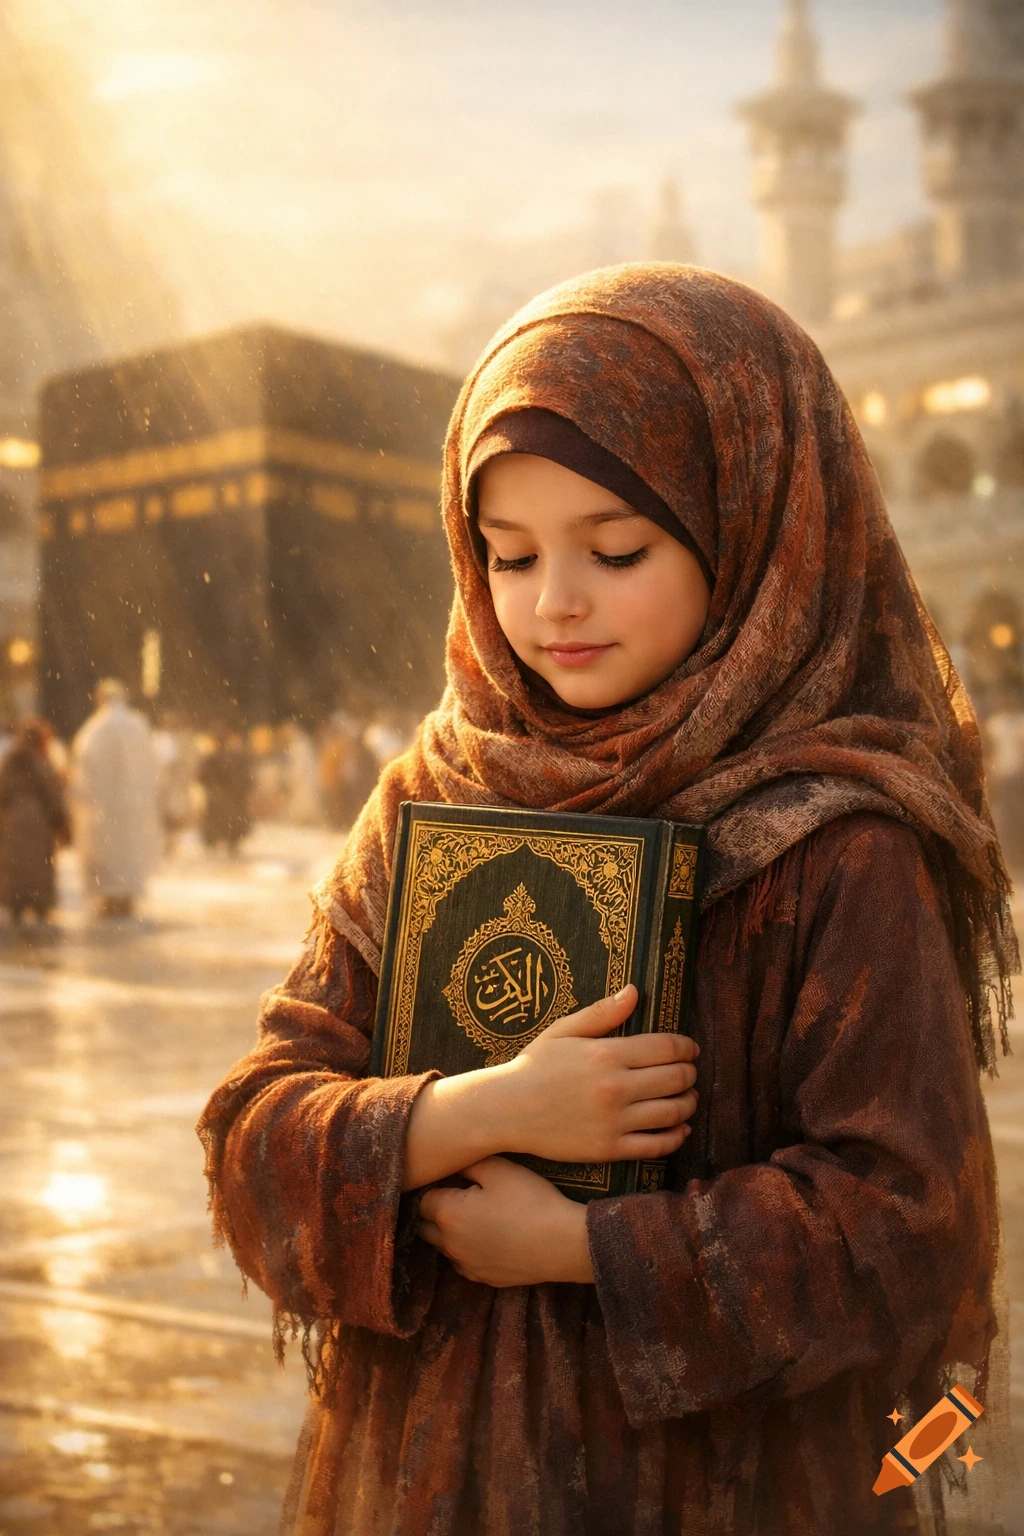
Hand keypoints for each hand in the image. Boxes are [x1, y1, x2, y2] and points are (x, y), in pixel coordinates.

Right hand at [402, 983, 698, 1190]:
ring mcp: (615, 1121)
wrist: (507, 1109)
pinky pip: (656, 1145)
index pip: (666, 1048)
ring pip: (673, 1113)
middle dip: (690, 1074)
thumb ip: (602, 1013)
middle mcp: (616, 1087)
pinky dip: (676, 1138)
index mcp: (607, 1054)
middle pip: (676, 1079)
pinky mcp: (610, 1149)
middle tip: (690, 1073)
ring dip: (689, 1104)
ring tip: (689, 1099)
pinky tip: (680, 1130)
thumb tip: (635, 991)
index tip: (691, 1049)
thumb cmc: (534, 1066)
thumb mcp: (564, 1031)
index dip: (686, 1047)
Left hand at [418, 1156, 592, 1285]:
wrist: (562, 1243)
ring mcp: (466, 1265)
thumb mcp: (499, 1169)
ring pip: (442, 1248)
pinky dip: (465, 1251)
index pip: (422, 1199)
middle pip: (424, 1227)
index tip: (449, 1180)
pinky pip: (462, 1264)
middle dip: (432, 1212)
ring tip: (471, 1217)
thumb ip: (467, 1163)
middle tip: (455, 1196)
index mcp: (449, 1213)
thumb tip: (450, 1164)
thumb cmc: (530, 1201)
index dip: (434, 1186)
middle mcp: (450, 1244)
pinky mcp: (483, 1279)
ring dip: (447, 1233)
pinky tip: (484, 1239)